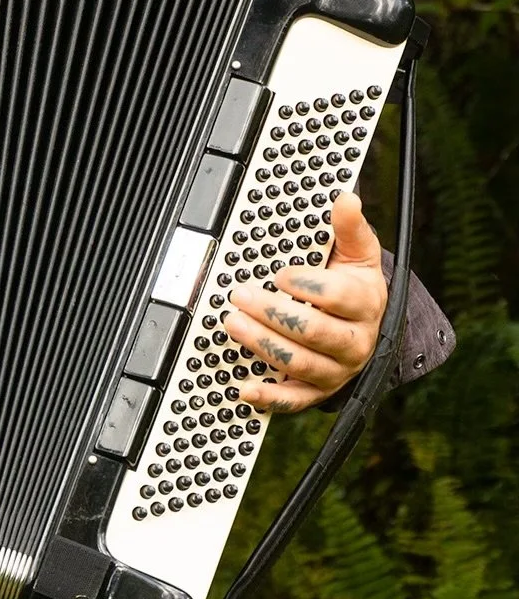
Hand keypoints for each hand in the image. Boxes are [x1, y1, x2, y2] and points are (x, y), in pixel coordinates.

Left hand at [222, 192, 387, 413]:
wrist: (367, 327)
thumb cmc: (354, 285)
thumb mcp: (358, 254)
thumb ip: (349, 228)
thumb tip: (347, 198)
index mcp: (365, 303)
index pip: (338, 297)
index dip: (307, 286)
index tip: (279, 275)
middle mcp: (354, 341)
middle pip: (314, 332)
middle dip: (273, 313)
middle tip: (240, 295)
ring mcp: (336, 369)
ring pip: (300, 363)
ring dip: (263, 345)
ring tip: (232, 323)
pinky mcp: (318, 390)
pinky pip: (295, 400)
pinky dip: (269, 398)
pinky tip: (245, 388)